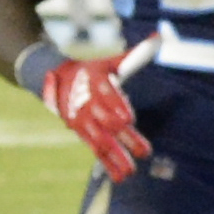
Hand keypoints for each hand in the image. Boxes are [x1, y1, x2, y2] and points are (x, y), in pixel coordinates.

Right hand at [44, 53, 150, 179]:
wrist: (55, 79)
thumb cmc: (92, 70)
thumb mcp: (110, 61)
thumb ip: (135, 54)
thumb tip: (158, 37)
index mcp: (96, 82)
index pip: (107, 95)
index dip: (117, 106)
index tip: (129, 118)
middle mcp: (88, 104)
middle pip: (107, 123)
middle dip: (125, 137)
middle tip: (144, 151)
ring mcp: (83, 121)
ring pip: (100, 141)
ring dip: (116, 157)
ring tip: (132, 171)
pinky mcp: (81, 133)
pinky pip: (95, 150)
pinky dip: (107, 164)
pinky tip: (120, 177)